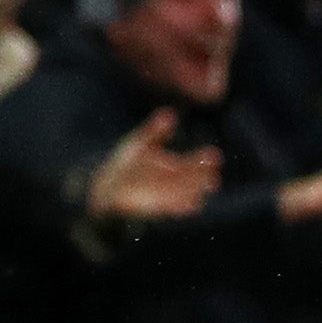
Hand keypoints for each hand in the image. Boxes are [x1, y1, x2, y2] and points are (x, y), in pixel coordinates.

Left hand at [81, 109, 222, 221]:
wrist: (106, 188)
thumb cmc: (128, 165)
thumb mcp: (140, 144)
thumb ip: (154, 131)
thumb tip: (169, 113)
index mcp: (174, 167)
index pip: (193, 163)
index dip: (203, 160)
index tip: (215, 156)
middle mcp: (173, 184)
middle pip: (190, 181)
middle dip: (200, 179)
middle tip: (214, 179)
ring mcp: (163, 197)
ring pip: (181, 196)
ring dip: (190, 196)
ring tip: (199, 197)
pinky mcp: (149, 208)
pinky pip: (164, 209)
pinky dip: (175, 208)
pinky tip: (188, 208)